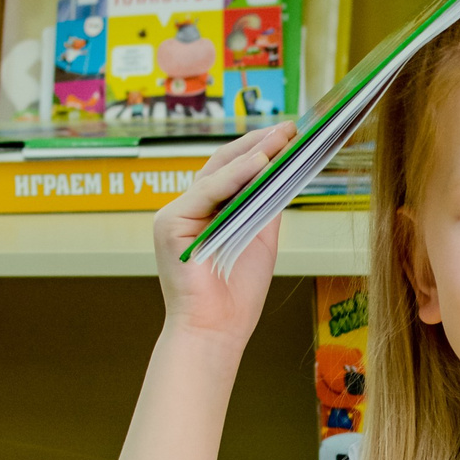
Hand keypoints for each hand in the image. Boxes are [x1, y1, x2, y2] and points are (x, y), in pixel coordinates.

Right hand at [150, 122, 294, 351]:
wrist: (216, 331)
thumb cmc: (237, 295)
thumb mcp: (260, 240)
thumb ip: (266, 206)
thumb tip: (284, 172)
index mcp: (206, 214)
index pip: (232, 172)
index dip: (260, 152)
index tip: (289, 136)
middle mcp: (187, 210)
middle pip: (222, 165)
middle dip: (258, 144)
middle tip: (289, 129)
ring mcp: (175, 215)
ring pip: (216, 174)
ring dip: (251, 153)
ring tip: (280, 139)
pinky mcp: (169, 224)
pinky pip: (207, 192)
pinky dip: (234, 176)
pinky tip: (260, 163)